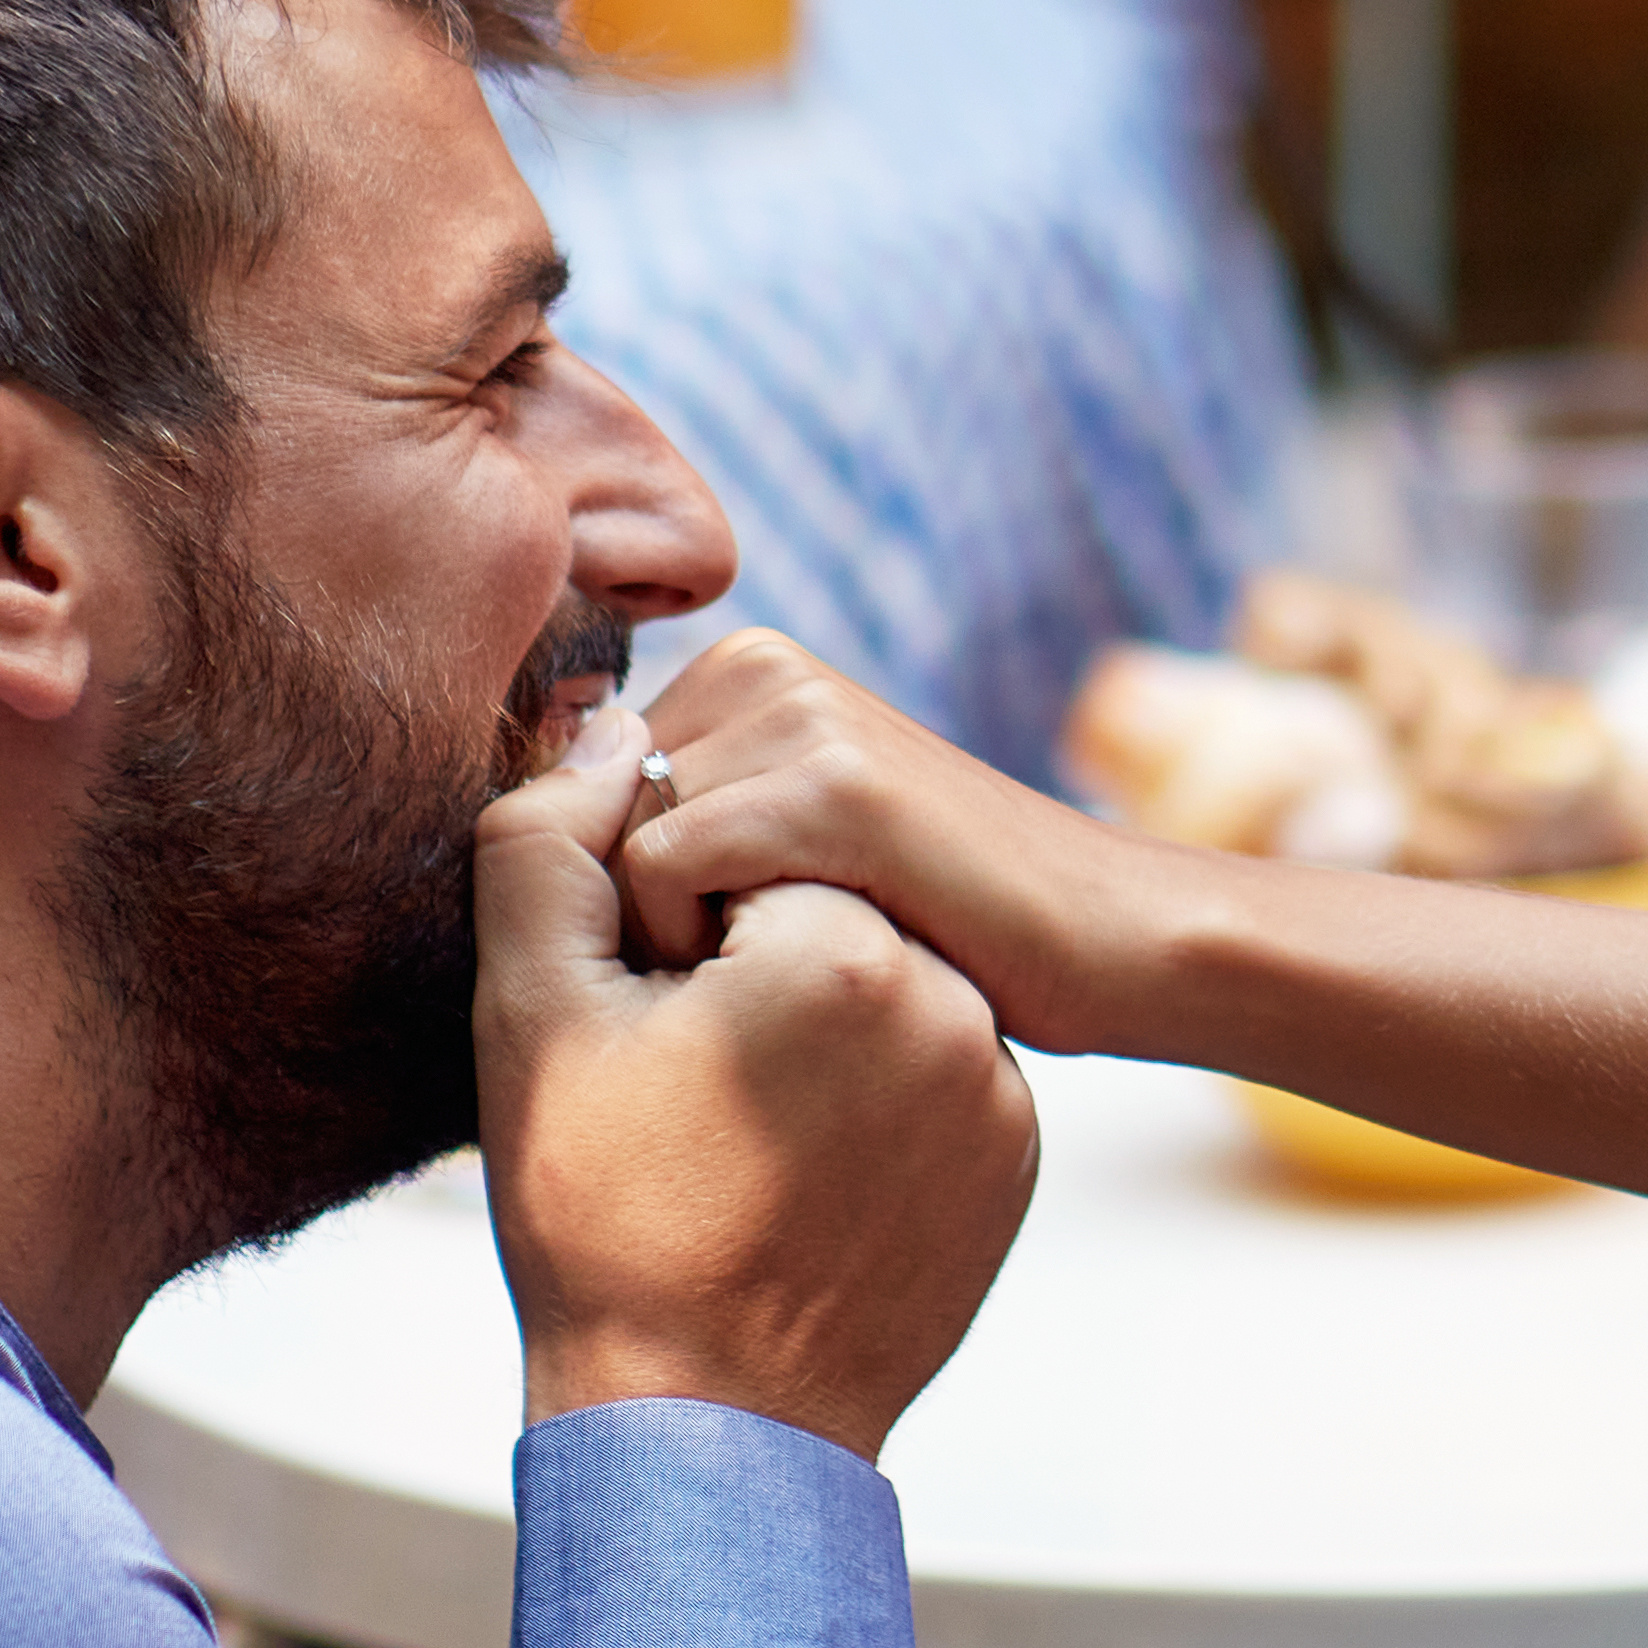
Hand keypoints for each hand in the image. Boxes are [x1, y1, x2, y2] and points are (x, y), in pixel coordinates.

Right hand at [469, 698, 1037, 1453]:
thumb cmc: (600, 1222)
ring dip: (805, 1036)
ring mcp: (999, 1085)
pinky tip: (800, 1185)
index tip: (646, 1045)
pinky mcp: (1017, 1154)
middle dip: (741, 977)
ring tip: (739, 1151)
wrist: (704, 1431)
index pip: (733, 855)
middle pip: (813, 914)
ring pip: (875, 994)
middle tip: (686, 1104)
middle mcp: (954, 1000)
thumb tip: (610, 724)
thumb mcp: (534, 1015)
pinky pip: (928, 1076)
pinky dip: (865, 1106)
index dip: (663, 936)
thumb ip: (550, 840)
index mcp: (845, 942)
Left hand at [620, 627, 1173, 1059]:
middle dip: (631, 917)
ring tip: (771, 978)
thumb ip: (689, 823)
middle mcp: (760, 665)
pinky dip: (696, 947)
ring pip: (612, 847)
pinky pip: (662, 868)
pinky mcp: (829, 783)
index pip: (575, 786)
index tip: (708, 957)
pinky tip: (789, 978)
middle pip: (581, 814)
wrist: (1108, 935)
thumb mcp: (796, 850)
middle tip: (736, 982)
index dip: (613, 895)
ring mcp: (798, 714)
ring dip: (665, 941)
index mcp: (746, 667)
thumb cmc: (946, 922)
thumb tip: (539, 829)